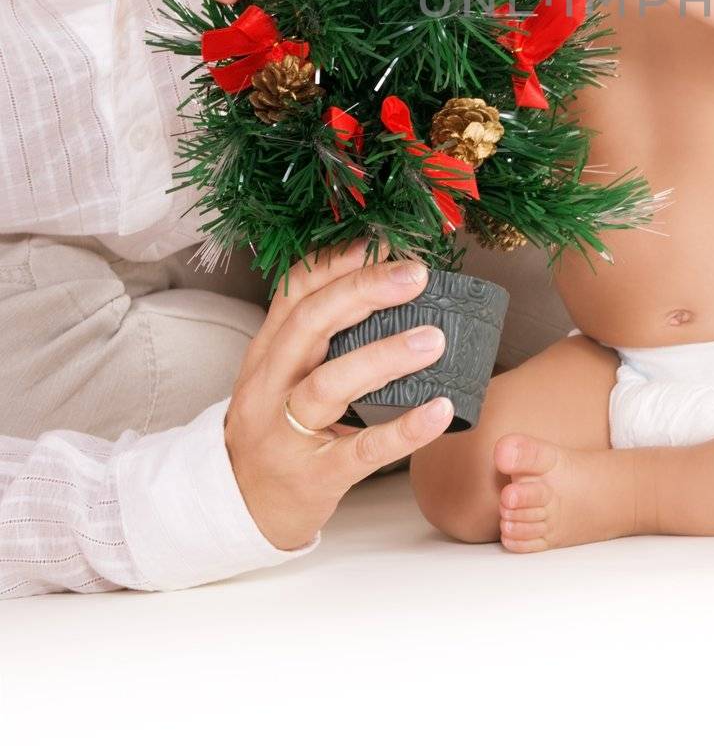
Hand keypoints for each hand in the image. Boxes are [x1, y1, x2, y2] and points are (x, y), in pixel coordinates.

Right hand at [223, 239, 455, 550]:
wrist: (237, 508)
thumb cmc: (273, 429)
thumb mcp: (279, 376)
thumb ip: (319, 336)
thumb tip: (387, 283)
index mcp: (266, 353)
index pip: (294, 292)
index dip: (338, 262)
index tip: (382, 242)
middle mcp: (269, 386)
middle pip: (309, 325)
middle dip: (363, 292)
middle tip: (416, 275)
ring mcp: (287, 433)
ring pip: (329, 384)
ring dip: (385, 356)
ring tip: (435, 339)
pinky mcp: (314, 476)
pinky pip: (361, 450)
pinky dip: (404, 430)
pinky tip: (440, 410)